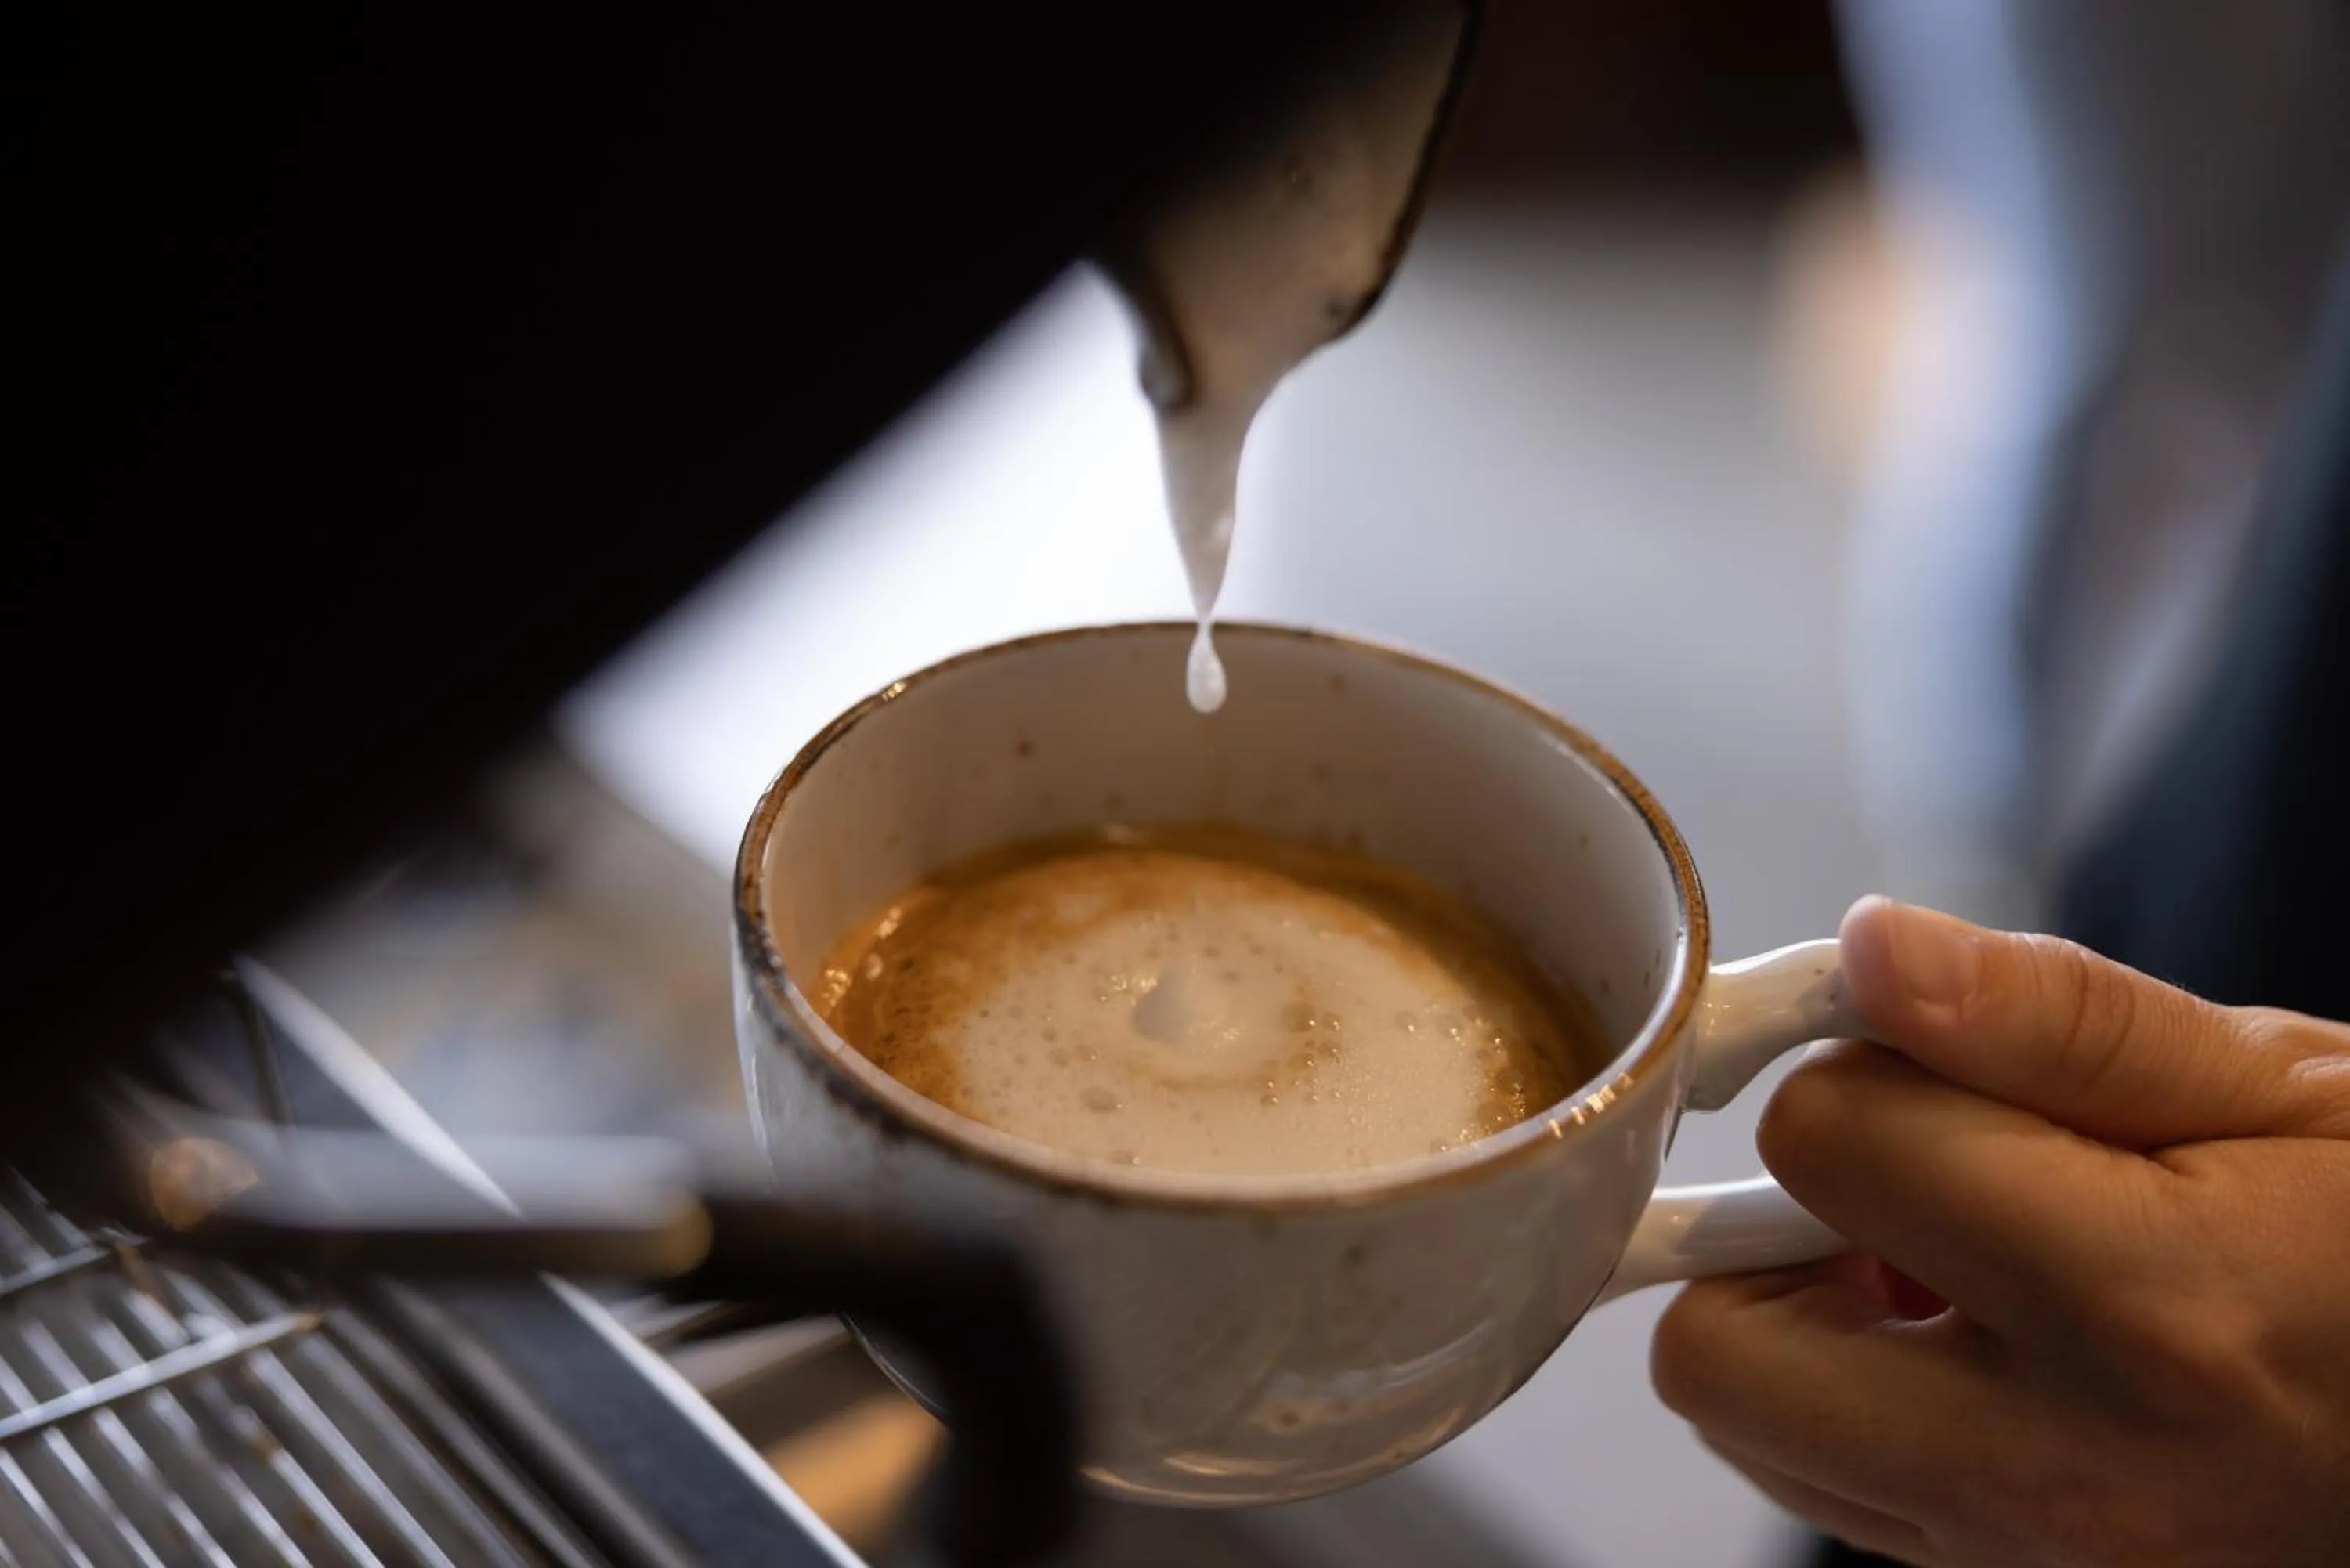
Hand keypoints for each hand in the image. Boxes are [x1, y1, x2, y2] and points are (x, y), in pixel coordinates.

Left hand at [1650, 896, 2349, 1566]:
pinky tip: (1978, 1341)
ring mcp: (2040, 1556)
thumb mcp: (2284, 1087)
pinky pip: (1839, 1491)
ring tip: (1949, 1262)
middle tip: (1898, 1178)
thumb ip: (2056, 1018)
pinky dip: (1857, 1405)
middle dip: (1764, 1233)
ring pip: (1755, 1433)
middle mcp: (2066, 1465)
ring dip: (1800, 1326)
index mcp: (2139, 1306)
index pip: (1827, 1143)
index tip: (1923, 1051)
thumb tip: (1870, 952)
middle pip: (1719, 1349)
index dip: (1860, 1061)